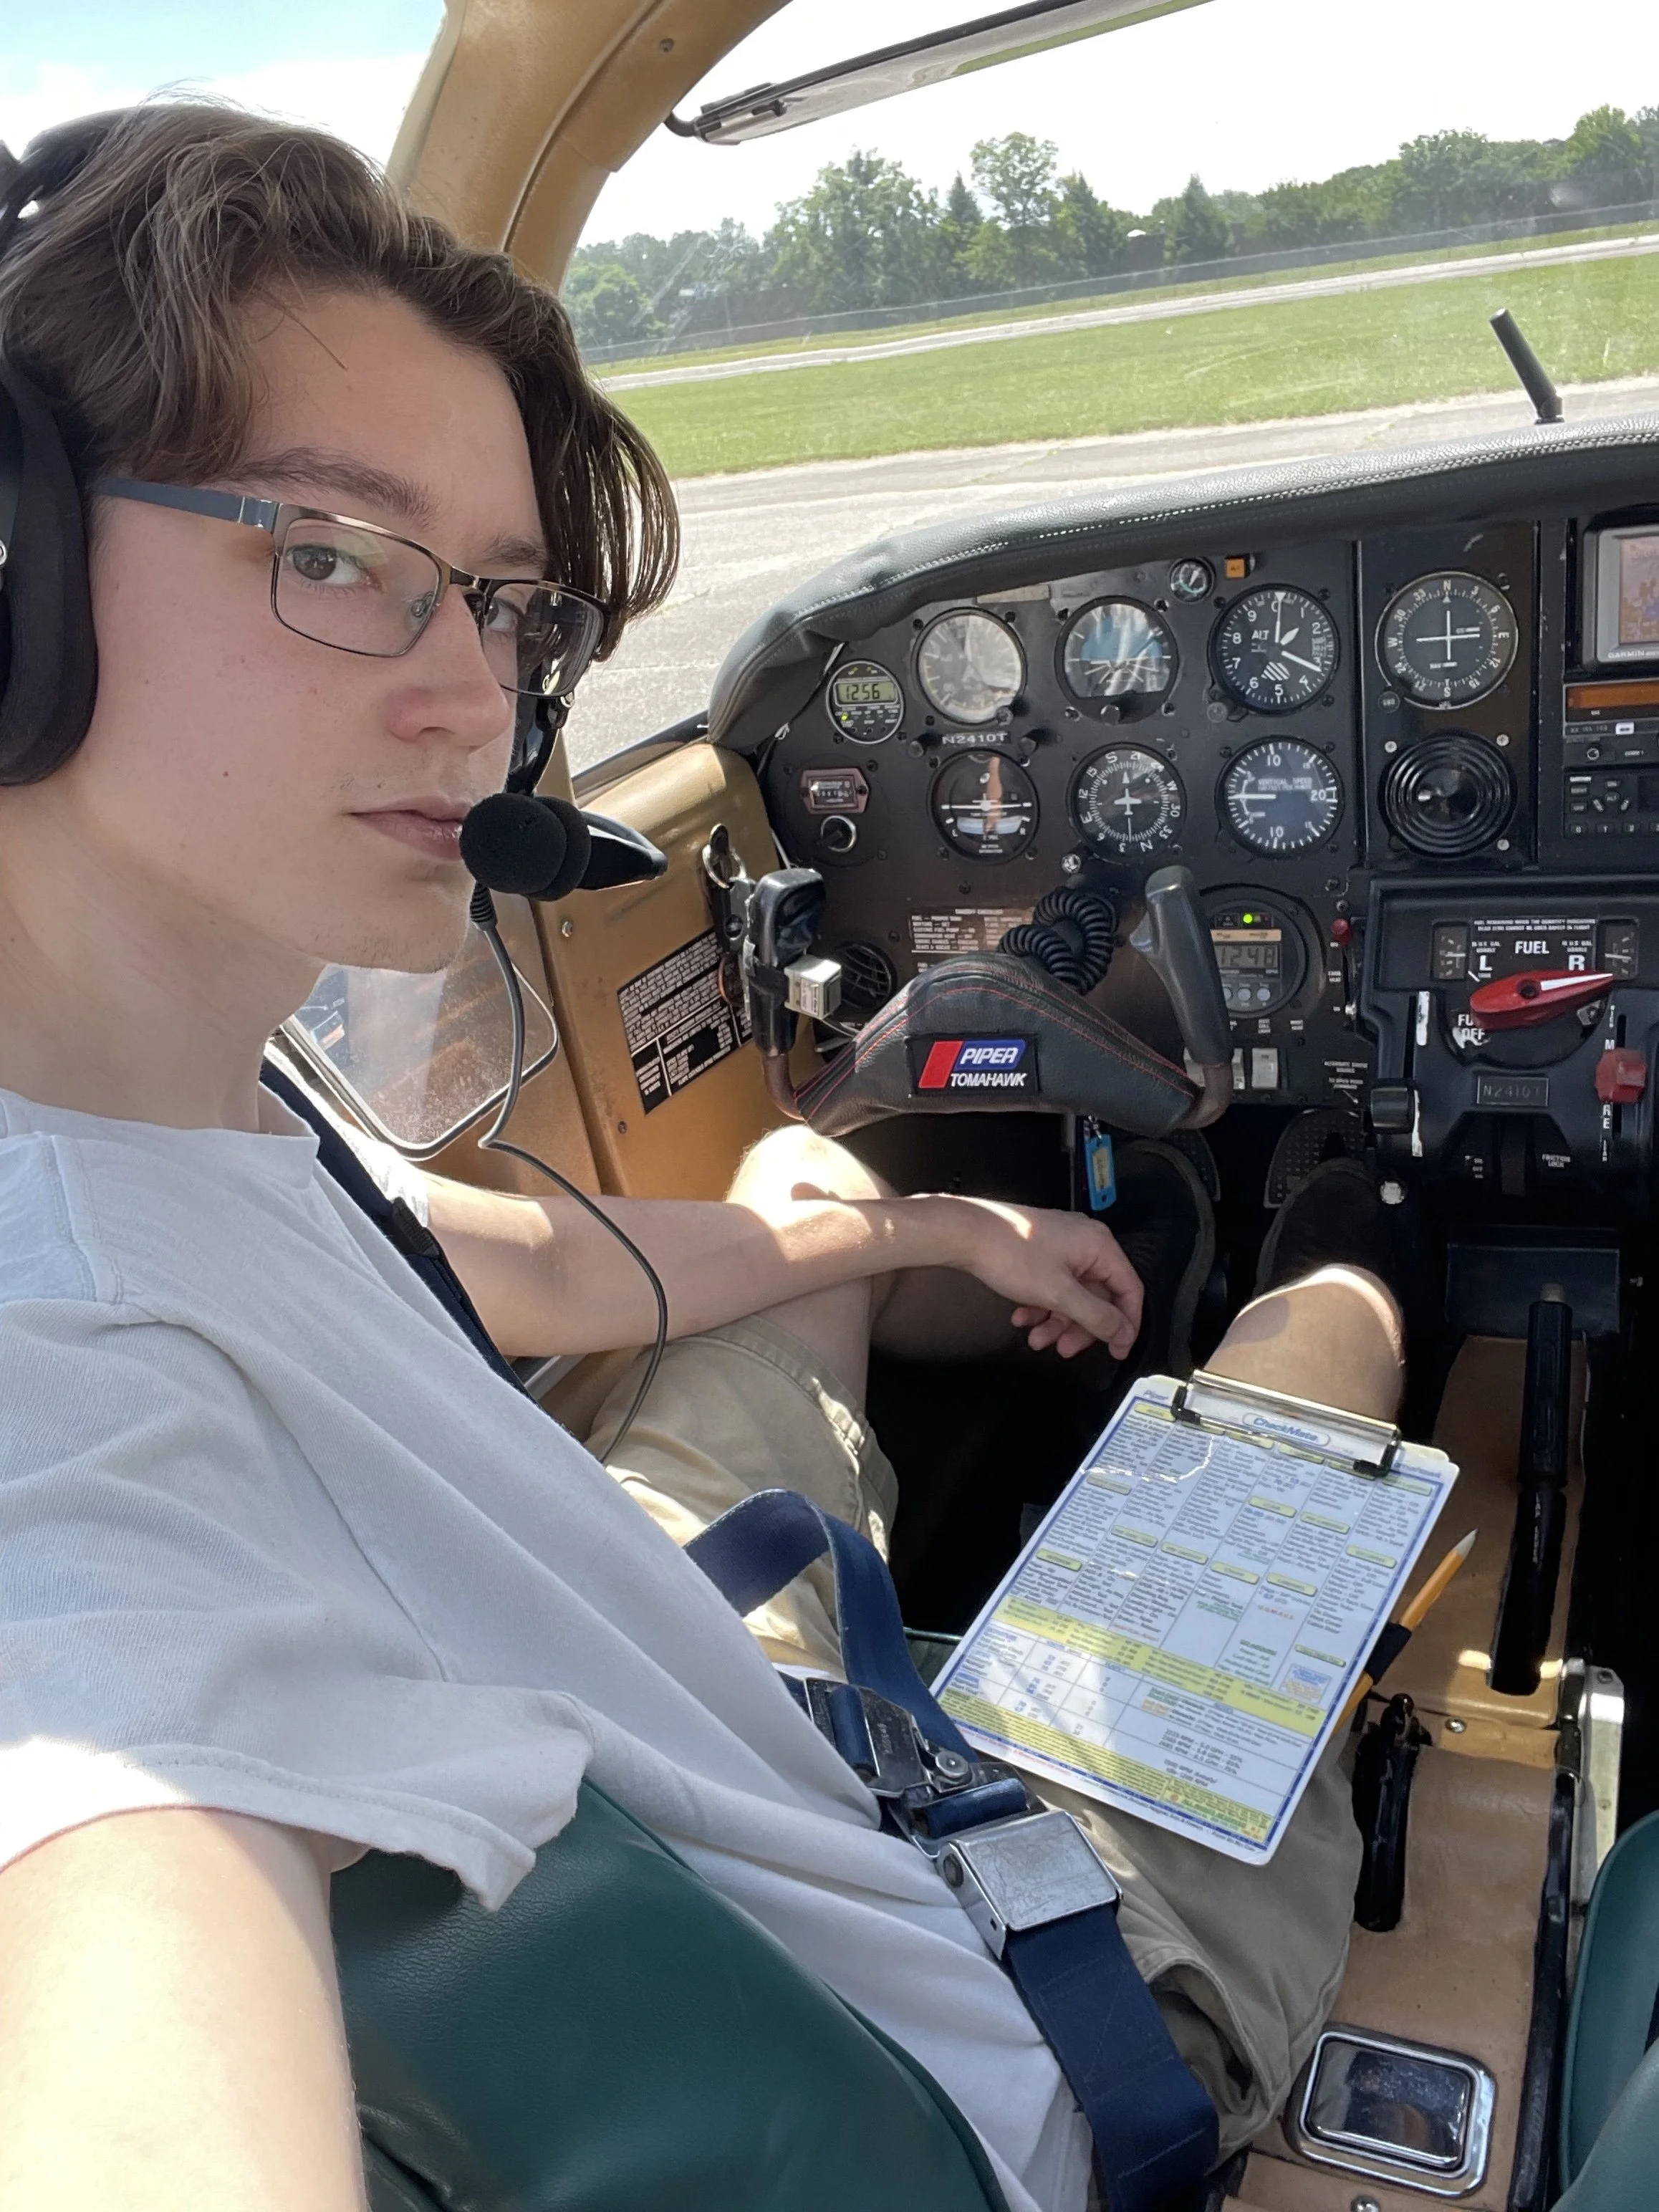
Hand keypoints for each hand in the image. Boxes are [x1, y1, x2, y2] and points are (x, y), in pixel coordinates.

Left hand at [936, 1196, 1143, 1360]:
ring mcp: (1061, 1247)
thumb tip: (1122, 1332)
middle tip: (1066, 1349)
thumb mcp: (1059, 1294)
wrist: (965, 1233)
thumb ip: (1095, 1316)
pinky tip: (1022, 1318)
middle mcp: (1085, 1243)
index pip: (1129, 1289)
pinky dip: (1040, 1306)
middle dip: (1080, 1327)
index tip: (1118, 1350)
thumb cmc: (1010, 1254)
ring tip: (1036, 1340)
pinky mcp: (1041, 1252)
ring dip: (1056, 1322)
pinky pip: (1052, 1286)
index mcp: (1098, 1246)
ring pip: (1071, 1295)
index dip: (1126, 1323)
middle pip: (1098, 1296)